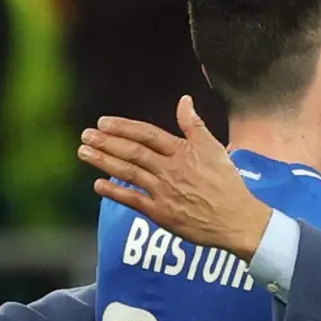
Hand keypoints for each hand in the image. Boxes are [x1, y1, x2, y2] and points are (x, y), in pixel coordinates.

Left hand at [80, 95, 272, 260]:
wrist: (236, 219)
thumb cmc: (227, 184)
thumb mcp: (214, 148)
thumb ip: (195, 125)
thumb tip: (184, 100)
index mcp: (183, 152)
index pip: (147, 134)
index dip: (123, 127)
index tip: (103, 122)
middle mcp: (170, 170)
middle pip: (132, 152)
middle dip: (106, 142)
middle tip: (86, 135)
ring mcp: (163, 192)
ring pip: (128, 173)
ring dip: (103, 161)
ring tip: (84, 152)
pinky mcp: (160, 213)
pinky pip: (132, 200)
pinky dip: (114, 192)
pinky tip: (98, 184)